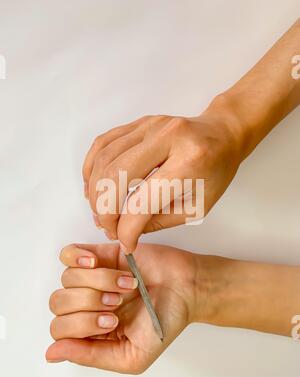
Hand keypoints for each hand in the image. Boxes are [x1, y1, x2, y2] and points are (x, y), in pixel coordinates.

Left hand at [46, 243, 212, 372]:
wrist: (186, 288)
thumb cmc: (164, 321)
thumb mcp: (131, 356)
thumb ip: (91, 356)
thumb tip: (52, 354)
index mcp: (90, 331)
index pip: (60, 330)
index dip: (81, 325)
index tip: (113, 321)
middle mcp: (87, 304)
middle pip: (59, 303)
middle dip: (90, 303)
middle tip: (118, 303)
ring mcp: (91, 278)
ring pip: (67, 278)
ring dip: (99, 281)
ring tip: (125, 284)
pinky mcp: (99, 254)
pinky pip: (68, 254)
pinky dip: (78, 257)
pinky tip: (97, 262)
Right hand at [83, 105, 242, 252]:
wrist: (222, 134)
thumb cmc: (215, 171)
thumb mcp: (198, 206)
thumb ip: (160, 221)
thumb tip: (126, 232)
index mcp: (190, 162)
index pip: (143, 202)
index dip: (128, 229)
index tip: (126, 243)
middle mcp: (167, 137)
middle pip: (116, 176)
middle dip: (104, 210)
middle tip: (107, 227)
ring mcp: (150, 125)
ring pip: (105, 159)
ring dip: (95, 191)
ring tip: (100, 211)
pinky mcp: (138, 122)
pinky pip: (102, 143)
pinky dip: (92, 168)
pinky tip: (93, 187)